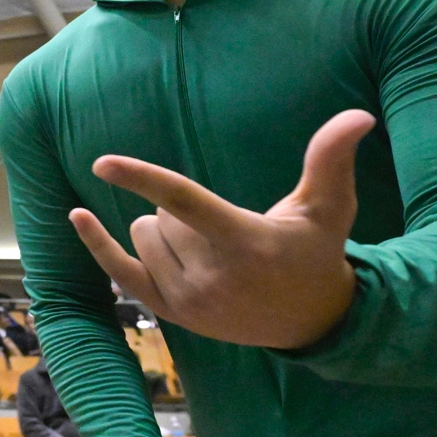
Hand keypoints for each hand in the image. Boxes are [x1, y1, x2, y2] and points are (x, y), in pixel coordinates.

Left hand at [69, 110, 372, 350]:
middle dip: (182, 212)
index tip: (102, 161)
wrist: (311, 321)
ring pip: (143, 238)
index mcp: (243, 242)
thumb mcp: (330, 207)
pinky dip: (97, 246)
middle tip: (227, 232)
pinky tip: (77, 217)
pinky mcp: (172, 314)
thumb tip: (359, 115)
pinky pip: (120, 273)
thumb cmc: (316, 252)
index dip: (142, 179)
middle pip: (160, 217)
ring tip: (211, 249)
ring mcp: (188, 300)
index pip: (183, 202)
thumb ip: (332, 160)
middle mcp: (210, 276)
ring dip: (164, 231)